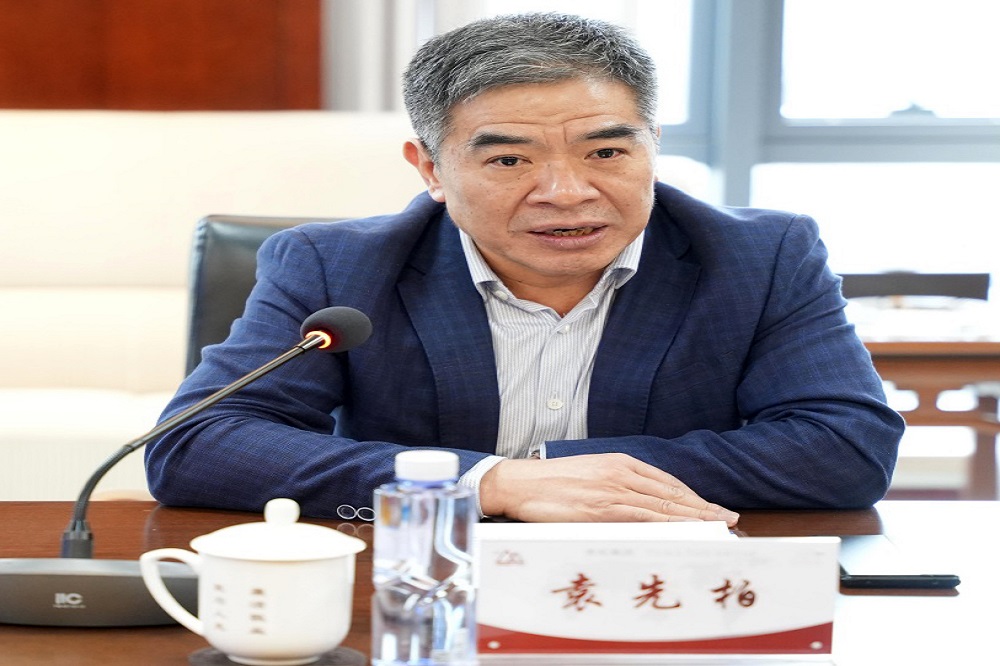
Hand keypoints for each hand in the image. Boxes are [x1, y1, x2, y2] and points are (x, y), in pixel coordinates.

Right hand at [479, 453, 738, 525]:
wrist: (518, 482)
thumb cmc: (550, 482)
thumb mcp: (590, 475)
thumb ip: (615, 486)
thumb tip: (639, 505)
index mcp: (619, 463)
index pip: (666, 482)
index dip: (693, 497)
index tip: (712, 509)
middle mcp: (620, 474)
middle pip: (671, 494)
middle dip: (703, 509)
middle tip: (728, 520)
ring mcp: (612, 491)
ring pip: (662, 506)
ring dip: (693, 519)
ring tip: (716, 529)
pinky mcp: (600, 508)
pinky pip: (641, 518)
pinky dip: (667, 525)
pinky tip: (683, 532)